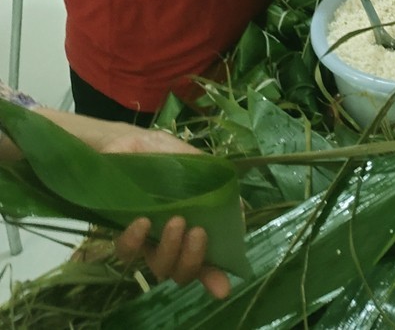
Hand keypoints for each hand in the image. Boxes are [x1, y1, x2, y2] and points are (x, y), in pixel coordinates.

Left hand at [104, 130, 230, 298]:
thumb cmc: (163, 153)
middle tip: (198, 233)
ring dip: (171, 249)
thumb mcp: (194, 161)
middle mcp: (171, 240)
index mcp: (194, 224)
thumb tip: (237, 207)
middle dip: (193, 259)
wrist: (126, 142)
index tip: (223, 288)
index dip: (215, 277)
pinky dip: (136, 240)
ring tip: (175, 222)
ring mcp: (147, 240)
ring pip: (159, 266)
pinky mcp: (122, 234)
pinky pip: (127, 251)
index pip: (207, 259)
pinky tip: (142, 221)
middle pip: (183, 271)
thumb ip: (213, 182)